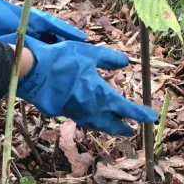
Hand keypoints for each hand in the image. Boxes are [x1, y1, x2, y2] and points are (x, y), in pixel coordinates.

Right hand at [0, 34, 157, 136]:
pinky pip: (83, 119)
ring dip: (107, 126)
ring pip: (96, 124)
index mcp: (102, 96)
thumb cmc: (62, 60)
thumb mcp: (89, 53)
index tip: (152, 117)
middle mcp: (91, 110)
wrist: (32, 73)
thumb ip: (108, 59)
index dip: (140, 114)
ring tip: (112, 124)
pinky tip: (90, 114)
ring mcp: (76, 113)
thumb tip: (125, 62)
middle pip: (112, 125)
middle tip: (131, 130)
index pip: (127, 109)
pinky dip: (91, 119)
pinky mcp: (63, 112)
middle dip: (122, 128)